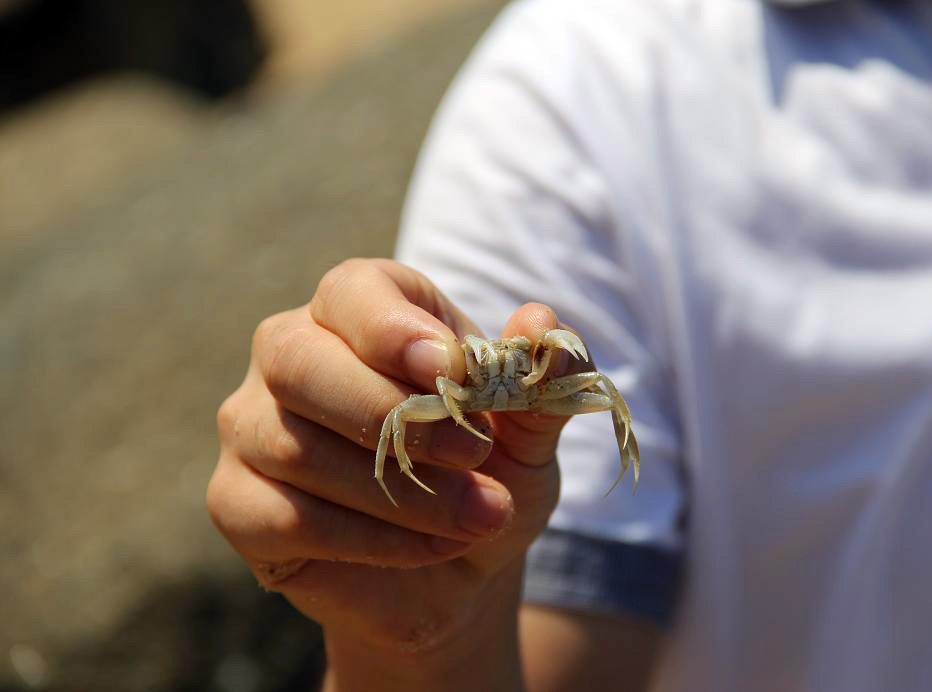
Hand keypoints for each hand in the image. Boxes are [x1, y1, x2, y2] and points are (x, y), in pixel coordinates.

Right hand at [207, 259, 571, 687]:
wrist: (457, 565)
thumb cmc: (487, 473)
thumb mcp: (529, 432)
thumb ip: (539, 380)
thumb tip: (542, 323)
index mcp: (362, 310)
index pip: (351, 292)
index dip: (391, 328)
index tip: (450, 368)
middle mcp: (291, 353)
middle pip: (296, 359)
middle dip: (391, 413)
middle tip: (475, 454)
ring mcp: (252, 425)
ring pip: (294, 447)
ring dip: (401, 491)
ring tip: (481, 515)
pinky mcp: (236, 500)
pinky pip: (287, 516)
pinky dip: (371, 538)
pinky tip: (432, 546)